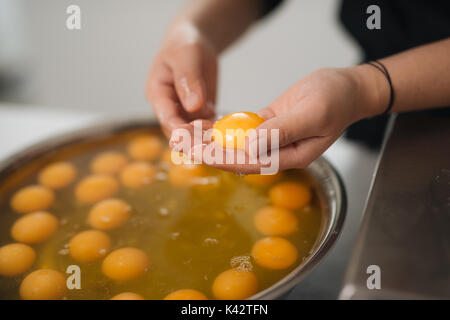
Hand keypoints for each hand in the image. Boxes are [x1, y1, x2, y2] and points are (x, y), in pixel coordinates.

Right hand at [146, 23, 217, 136]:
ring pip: (194, 134)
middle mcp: (169, 108)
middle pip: (179, 131)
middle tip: (214, 141)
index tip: (195, 136)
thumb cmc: (184, 44)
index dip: (180, 130)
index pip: (166, 117)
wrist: (194, 43)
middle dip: (195, 139)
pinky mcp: (201, 115)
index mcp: (157, 94)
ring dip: (208, 138)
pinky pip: (208, 127)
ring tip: (223, 138)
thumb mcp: (186, 56)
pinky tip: (229, 132)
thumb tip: (194, 106)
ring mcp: (185, 114)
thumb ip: (188, 79)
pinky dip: (217, 131)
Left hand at [181, 66, 386, 172]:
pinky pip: (242, 129)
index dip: (222, 159)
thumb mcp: (312, 114)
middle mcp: (278, 152)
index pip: (250, 163)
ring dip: (212, 141)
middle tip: (183, 144)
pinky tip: (204, 126)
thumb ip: (281, 132)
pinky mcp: (268, 124)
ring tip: (185, 135)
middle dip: (209, 152)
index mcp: (290, 157)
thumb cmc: (336, 100)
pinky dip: (224, 128)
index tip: (198, 153)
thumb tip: (249, 148)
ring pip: (236, 144)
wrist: (348, 88)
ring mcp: (271, 139)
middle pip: (237, 156)